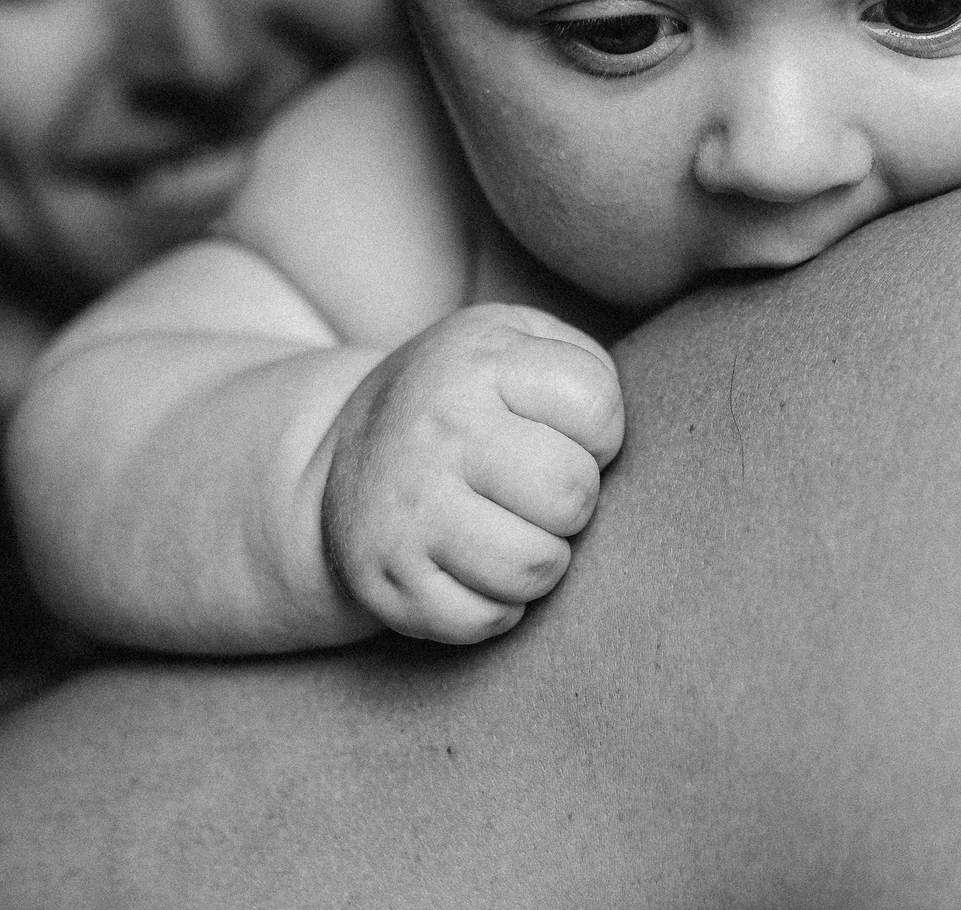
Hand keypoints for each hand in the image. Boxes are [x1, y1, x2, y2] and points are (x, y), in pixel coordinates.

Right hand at [317, 304, 623, 643]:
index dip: (599, 432)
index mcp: (478, 363)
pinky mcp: (388, 580)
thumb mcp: (515, 340)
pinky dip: (497, 606)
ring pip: (535, 566)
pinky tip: (476, 568)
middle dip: (573, 501)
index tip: (562, 432)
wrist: (343, 454)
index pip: (597, 409)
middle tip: (538, 492)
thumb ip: (582, 366)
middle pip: (571, 493)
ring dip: (542, 558)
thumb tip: (617, 444)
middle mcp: (438, 431)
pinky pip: (487, 620)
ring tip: (512, 529)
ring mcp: (409, 510)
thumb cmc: (462, 398)